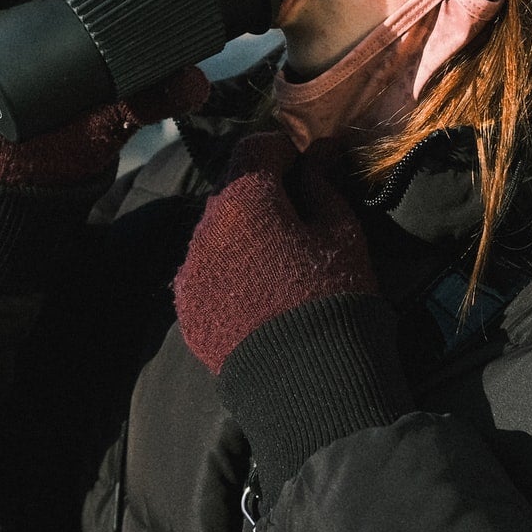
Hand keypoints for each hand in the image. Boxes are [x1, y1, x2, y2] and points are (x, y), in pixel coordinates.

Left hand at [174, 132, 377, 372]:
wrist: (309, 384)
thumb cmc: (335, 295)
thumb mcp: (342, 232)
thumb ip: (324, 185)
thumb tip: (320, 151)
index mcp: (243, 198)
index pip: (256, 148)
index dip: (285, 151)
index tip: (307, 166)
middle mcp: (205, 228)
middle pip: (232, 193)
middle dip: (262, 196)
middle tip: (300, 219)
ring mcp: (191, 273)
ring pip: (217, 235)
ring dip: (243, 237)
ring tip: (280, 265)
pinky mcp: (188, 312)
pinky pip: (208, 276)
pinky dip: (230, 275)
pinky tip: (261, 298)